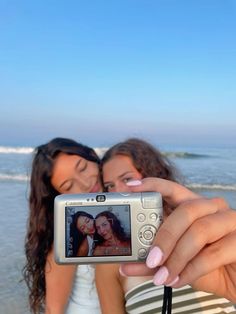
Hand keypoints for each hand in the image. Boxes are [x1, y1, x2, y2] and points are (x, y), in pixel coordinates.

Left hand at [120, 178, 235, 301]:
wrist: (235, 282)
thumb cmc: (206, 266)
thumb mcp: (175, 262)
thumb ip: (153, 261)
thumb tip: (125, 266)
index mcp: (194, 206)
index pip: (173, 188)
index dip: (153, 185)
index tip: (131, 187)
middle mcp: (212, 208)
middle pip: (186, 210)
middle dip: (165, 236)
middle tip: (151, 259)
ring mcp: (229, 221)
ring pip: (199, 231)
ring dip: (177, 257)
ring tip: (162, 276)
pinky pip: (213, 253)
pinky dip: (192, 270)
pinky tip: (179, 281)